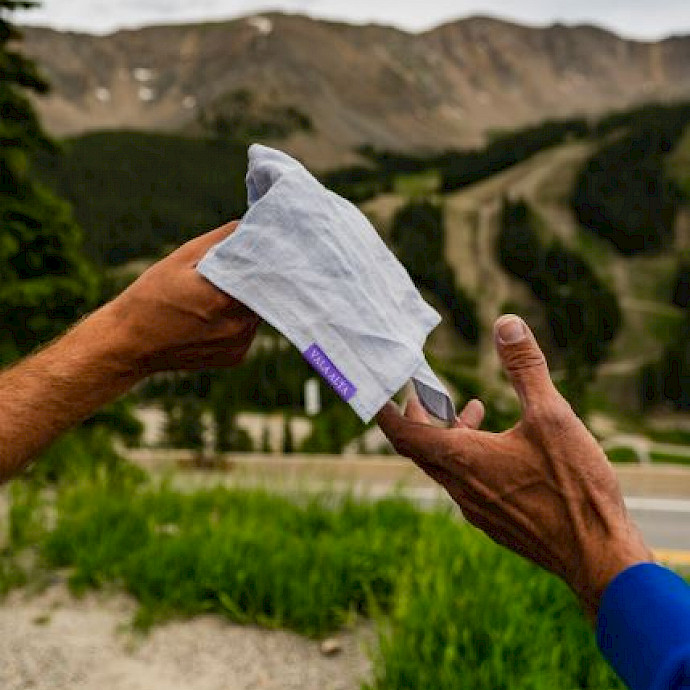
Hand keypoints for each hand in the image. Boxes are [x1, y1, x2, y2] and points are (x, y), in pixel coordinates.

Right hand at [105, 221, 259, 376]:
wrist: (131, 343)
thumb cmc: (151, 296)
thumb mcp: (181, 259)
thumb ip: (220, 240)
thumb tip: (248, 225)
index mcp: (224, 298)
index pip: (263, 271)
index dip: (262, 258)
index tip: (256, 248)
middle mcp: (238, 325)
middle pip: (264, 292)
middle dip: (253, 279)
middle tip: (233, 271)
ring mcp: (239, 344)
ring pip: (257, 311)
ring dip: (247, 300)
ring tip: (217, 295)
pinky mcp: (236, 357)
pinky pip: (248, 330)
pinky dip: (238, 320)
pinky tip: (214, 317)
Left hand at [377, 314, 651, 619]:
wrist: (598, 557)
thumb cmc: (574, 486)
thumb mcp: (552, 416)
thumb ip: (525, 369)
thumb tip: (505, 324)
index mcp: (462, 459)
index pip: (404, 434)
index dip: (387, 412)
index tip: (378, 394)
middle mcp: (460, 487)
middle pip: (421, 448)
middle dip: (421, 417)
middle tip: (431, 394)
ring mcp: (477, 510)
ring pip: (446, 467)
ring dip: (450, 437)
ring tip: (474, 411)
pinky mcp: (496, 524)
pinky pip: (467, 485)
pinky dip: (469, 460)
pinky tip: (503, 451)